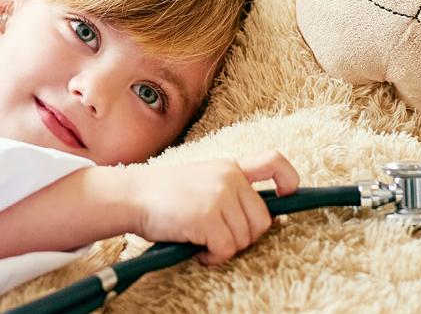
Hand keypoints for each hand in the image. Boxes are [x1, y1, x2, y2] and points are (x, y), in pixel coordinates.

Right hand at [129, 151, 299, 264]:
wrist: (131, 196)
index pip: (275, 162)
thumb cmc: (164, 195)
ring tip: (202, 242)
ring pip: (245, 239)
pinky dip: (213, 258)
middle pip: (263, 220)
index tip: (286, 197)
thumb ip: (230, 192)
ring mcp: (219, 196)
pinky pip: (226, 249)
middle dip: (244, 237)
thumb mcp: (202, 180)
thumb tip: (266, 222)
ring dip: (225, 249)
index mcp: (230, 167)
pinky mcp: (207, 217)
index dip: (289, 181)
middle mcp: (229, 178)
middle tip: (218, 238)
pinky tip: (197, 250)